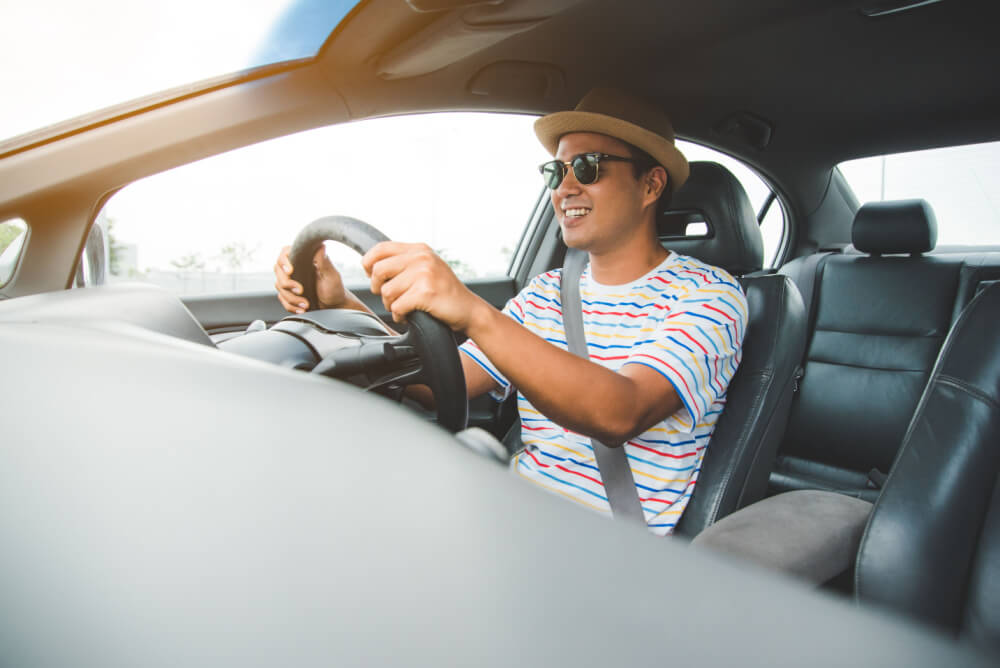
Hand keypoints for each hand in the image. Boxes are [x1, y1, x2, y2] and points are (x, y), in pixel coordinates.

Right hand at [273, 245, 349, 312]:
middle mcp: (295, 268)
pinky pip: (282, 299)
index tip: (291, 271)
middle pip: (278, 271)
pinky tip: (302, 308)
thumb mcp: (332, 276)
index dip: (284, 261)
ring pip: (279, 286)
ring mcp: (291, 281)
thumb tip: (321, 246)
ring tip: (306, 303)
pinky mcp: (289, 293)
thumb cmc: (335, 289)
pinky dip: (291, 306)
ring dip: (292, 297)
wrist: (334, 306)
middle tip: (301, 290)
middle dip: (288, 283)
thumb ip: (324, 262)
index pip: (285, 253)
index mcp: (304, 260)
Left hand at [362, 242, 483, 329]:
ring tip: (404, 307)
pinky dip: (400, 316)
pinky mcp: (425, 293)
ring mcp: (424, 274)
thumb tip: (372, 266)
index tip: (373, 276)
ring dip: (391, 305)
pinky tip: (409, 316)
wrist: (469, 310)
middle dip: (378, 288)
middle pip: (378, 270)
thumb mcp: (427, 268)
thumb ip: (405, 262)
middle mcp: (421, 258)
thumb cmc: (445, 293)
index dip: (369, 263)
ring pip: (386, 291)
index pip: (380, 248)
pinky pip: (397, 306)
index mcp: (419, 249)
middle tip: (390, 297)